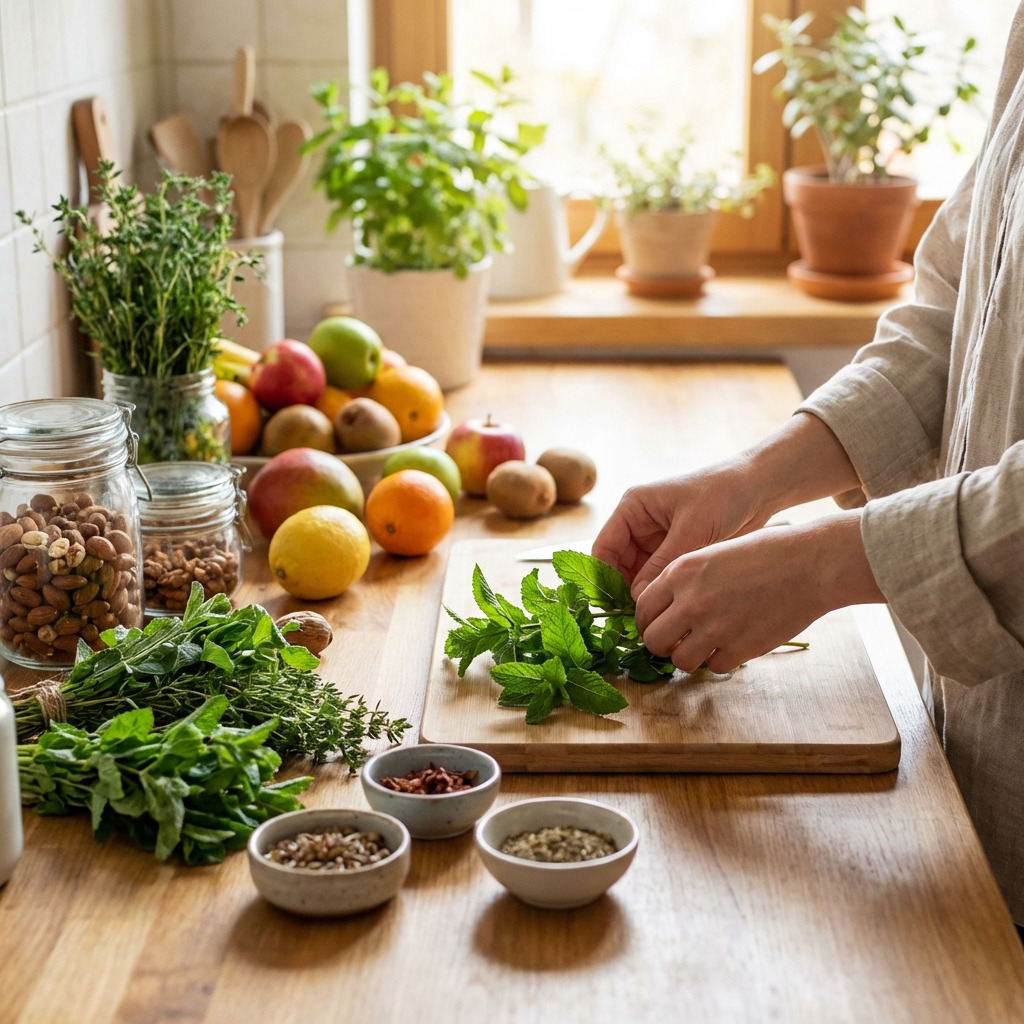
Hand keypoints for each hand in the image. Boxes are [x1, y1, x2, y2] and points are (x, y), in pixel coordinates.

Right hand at [592, 412, 862, 597]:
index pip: (604, 548)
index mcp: (634, 508)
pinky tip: (670, 611)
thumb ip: (663, 565)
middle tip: (638, 621)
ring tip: (655, 619)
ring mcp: (657, 539)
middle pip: (619, 567)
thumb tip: (639, 600)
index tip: (614, 607)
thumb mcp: (691, 530)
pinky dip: (662, 593)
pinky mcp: (675, 552)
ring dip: (644, 596)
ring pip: (638, 576)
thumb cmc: (723, 495)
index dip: (604, 578)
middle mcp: (640, 524)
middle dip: (626, 592)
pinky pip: (659, 578)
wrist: (760, 488)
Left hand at [634, 511, 884, 673]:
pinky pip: (713, 667)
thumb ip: (684, 581)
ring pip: (679, 661)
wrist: (808, 565)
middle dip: (663, 644)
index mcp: (680, 572)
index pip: (642, 609)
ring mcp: (715, 627)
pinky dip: (720, 660)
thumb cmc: (764, 554)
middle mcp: (691, 601)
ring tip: (705, 644)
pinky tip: (732, 644)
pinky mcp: (740, 648)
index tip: (660, 624)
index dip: (649, 621)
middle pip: (654, 640)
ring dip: (689, 656)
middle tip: (678, 640)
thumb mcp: (712, 555)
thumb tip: (666, 610)